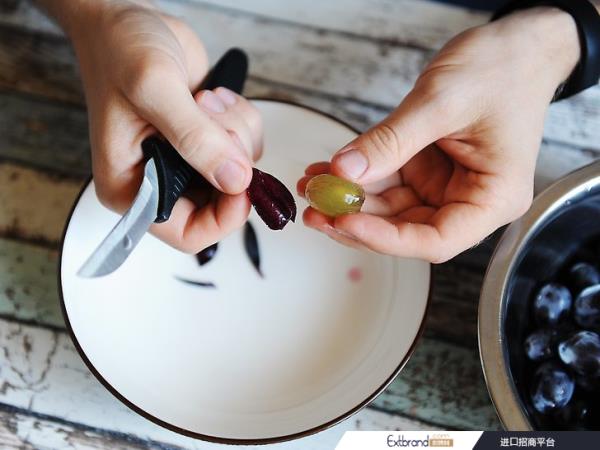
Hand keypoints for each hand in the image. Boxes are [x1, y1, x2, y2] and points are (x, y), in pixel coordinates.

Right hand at [54, 0, 261, 251]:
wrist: (128, 19)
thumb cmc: (120, 51)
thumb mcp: (154, 89)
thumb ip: (195, 139)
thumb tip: (235, 181)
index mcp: (131, 188)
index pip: (186, 234)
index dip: (222, 218)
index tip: (242, 185)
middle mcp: (161, 182)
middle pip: (221, 205)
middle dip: (231, 162)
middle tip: (218, 123)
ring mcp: (187, 162)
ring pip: (241, 171)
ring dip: (236, 132)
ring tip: (203, 100)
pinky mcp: (207, 141)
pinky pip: (247, 146)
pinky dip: (241, 119)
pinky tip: (211, 96)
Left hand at [298, 7, 579, 262]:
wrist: (514, 46)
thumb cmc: (501, 69)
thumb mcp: (441, 102)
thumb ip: (391, 141)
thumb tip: (344, 172)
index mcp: (493, 198)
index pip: (436, 240)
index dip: (386, 239)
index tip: (345, 222)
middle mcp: (469, 200)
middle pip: (406, 230)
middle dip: (357, 221)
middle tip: (314, 210)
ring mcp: (444, 186)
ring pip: (389, 209)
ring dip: (348, 200)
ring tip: (312, 184)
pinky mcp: (426, 170)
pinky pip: (386, 182)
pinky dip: (356, 177)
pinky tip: (326, 170)